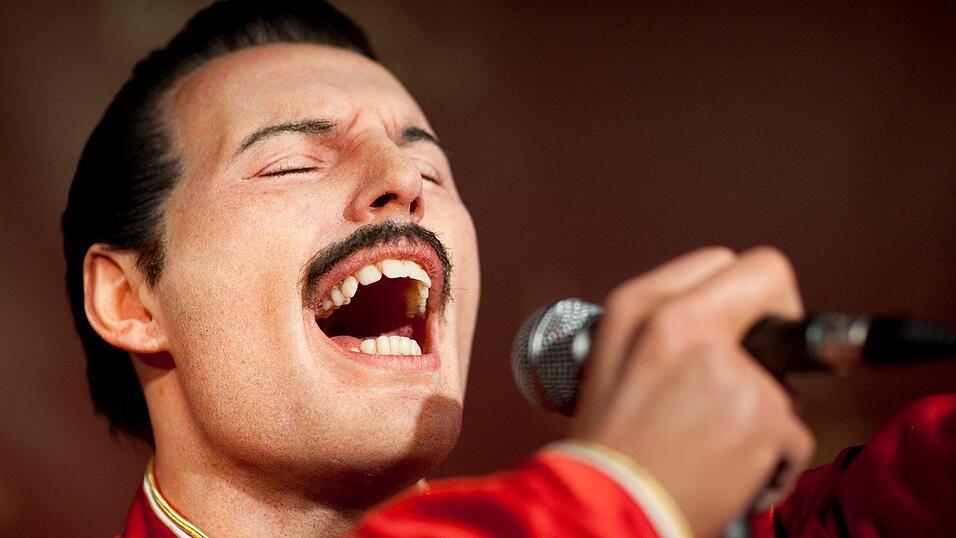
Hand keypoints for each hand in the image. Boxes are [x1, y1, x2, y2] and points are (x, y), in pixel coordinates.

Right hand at [570, 247, 814, 536]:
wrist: (608, 510)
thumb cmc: (608, 448)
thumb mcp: (611, 360)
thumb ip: (663, 326)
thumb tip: (727, 319)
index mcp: (637, 305)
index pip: (719, 261)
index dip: (739, 294)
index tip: (744, 325)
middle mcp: (679, 323)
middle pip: (769, 276)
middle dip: (781, 315)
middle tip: (765, 361)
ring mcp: (726, 368)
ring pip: (784, 374)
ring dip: (762, 410)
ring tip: (712, 441)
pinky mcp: (762, 416)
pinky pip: (794, 432)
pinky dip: (771, 459)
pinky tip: (728, 471)